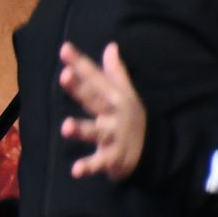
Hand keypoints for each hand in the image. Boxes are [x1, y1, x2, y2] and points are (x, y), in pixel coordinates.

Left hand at [59, 41, 144, 180]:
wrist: (153, 150)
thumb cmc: (130, 118)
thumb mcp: (126, 93)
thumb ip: (115, 72)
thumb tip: (110, 46)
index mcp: (114, 97)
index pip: (95, 77)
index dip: (80, 63)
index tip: (64, 49)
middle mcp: (113, 114)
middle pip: (95, 99)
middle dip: (80, 88)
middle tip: (64, 76)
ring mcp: (113, 136)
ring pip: (96, 131)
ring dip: (81, 129)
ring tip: (66, 126)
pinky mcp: (112, 157)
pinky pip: (99, 162)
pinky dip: (89, 167)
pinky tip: (76, 171)